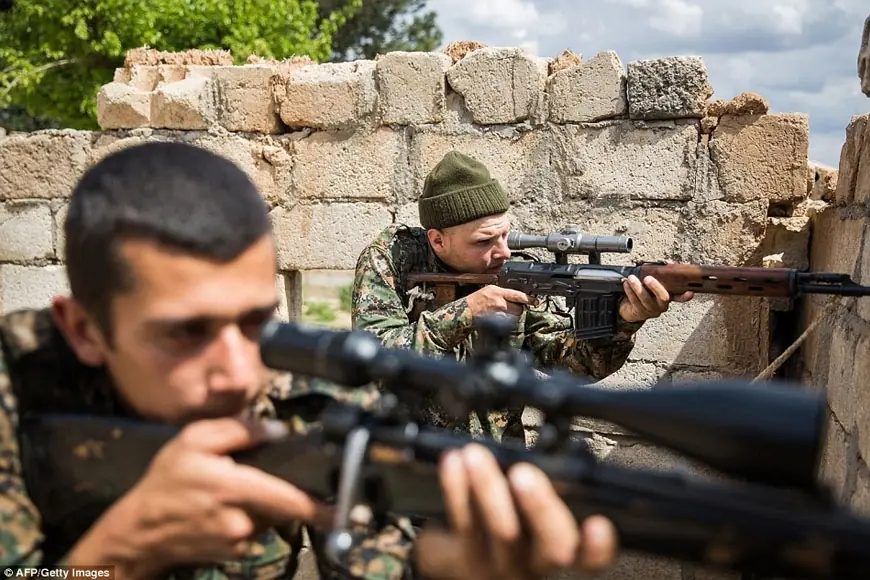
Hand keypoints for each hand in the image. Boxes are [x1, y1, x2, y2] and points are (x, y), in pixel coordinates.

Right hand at [69, 417, 331, 576]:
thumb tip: (279, 430)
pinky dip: (251, 517)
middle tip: (262, 479)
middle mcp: (241, 520)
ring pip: (271, 517)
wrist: (138, 532)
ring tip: (232, 491)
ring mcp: (239, 542)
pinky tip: (226, 509)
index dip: (320, 506)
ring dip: (264, 503)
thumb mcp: (193, 440)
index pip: (288, 499)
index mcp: (233, 488)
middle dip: (284, 492)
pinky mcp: (235, 554)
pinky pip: (256, 531)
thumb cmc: (166, 482)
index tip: (347, 510)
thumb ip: (239, 430)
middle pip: (284, 504)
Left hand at [415, 444, 617, 579]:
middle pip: (551, 547)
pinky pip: (464, 521)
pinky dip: (457, 486)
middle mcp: (536, 564)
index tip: (597, 524)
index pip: (589, 557)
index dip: (598, 547)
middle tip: (524, 475)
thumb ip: (552, 490)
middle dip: (540, 507)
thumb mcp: (538, 510)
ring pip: (501, 530)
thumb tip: (553, 457)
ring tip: (476, 456)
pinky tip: (454, 461)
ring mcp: (502, 564)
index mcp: (562, 550)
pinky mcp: (466, 558)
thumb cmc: (513, 523)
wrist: (464, 559)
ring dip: (488, 486)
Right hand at [466, 285, 537, 316]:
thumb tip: (513, 297)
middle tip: (512, 310)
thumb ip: (501, 293)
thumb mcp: (488, 290)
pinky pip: (507, 322)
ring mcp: (498, 312)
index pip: (518, 295)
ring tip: (502, 314)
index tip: (536, 301)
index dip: (529, 299)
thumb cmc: (474, 301)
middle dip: (518, 310)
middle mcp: (499, 301)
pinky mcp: (496, 321)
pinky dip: (505, 322)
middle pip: (519, 308)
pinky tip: (498, 319)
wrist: (464, 311)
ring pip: (514, 316)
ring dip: (512, 316)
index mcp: (497, 291)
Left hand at [619, 275, 692, 322]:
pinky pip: (635, 302)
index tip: (690, 292)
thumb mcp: (650, 286)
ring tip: (631, 279)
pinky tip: (626, 284)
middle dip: (656, 287)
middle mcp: (662, 305)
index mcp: (668, 297)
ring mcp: (651, 310)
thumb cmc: (643, 293)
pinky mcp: (640, 313)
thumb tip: (655, 265)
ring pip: (646, 299)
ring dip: (637, 287)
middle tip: (648, 278)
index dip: (685, 296)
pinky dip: (629, 291)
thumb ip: (656, 278)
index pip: (679, 297)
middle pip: (663, 297)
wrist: (629, 309)